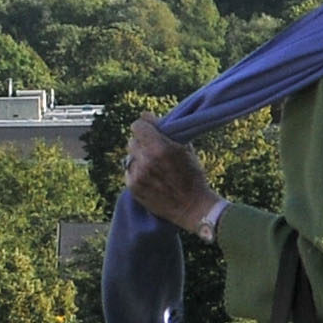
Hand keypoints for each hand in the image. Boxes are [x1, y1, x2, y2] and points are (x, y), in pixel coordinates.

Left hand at [123, 120, 224, 236]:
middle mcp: (145, 161)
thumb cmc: (193, 176)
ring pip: (129, 157)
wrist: (193, 207)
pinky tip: (150, 178)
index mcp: (159, 148)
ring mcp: (137, 175)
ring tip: (153, 166)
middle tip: (154, 150)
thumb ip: (166, 131)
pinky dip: (137, 172)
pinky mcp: (133, 188)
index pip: (137, 126)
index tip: (149, 131)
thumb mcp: (185, 149)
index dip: (144, 127)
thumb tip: (147, 115)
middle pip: (132, 141)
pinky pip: (129, 171)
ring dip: (139, 158)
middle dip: (142, 143)